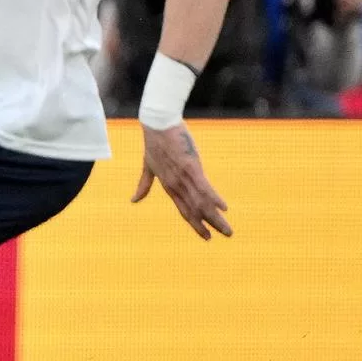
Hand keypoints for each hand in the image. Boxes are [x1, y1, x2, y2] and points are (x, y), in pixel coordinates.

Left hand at [133, 123, 231, 239]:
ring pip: (200, 202)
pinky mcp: (190, 165)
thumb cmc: (153, 143)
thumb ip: (144, 185)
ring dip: (215, 216)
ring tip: (228, 229)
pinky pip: (203, 185)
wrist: (156, 124)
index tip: (206, 236)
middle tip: (227, 235)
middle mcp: (176, 184)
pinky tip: (224, 207)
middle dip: (210, 225)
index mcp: (168, 185)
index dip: (195, 224)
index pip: (184, 209)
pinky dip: (213, 197)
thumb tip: (133, 201)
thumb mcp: (148, 167)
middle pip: (195, 210)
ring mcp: (183, 176)